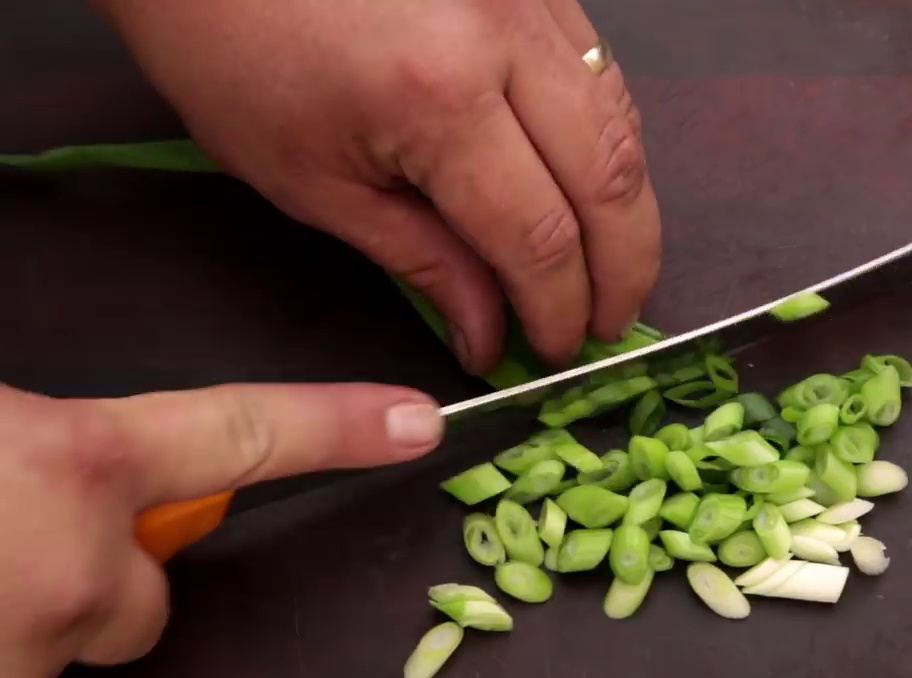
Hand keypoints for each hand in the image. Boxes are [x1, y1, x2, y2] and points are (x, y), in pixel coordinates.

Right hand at [0, 382, 441, 677]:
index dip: (337, 429)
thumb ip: (54, 438)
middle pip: (150, 601)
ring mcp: (38, 652)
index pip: (246, 434)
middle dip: (106, 581)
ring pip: (72, 644)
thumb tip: (72, 447)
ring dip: (26, 618)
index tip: (414, 424)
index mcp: (79, 461)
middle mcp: (81, 566)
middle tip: (17, 544)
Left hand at [93, 0, 662, 373]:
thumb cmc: (232, 53)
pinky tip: (590, 185)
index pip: (540, 236)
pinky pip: (601, 72)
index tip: (555, 351)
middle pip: (610, 178)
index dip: (559, 308)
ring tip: (610, 267)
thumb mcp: (314, 183)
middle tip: (609, 325)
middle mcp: (504, 39)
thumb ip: (421, 262)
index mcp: (438, 100)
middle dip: (624, 269)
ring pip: (622, 122)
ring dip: (628, 208)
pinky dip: (607, 140)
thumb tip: (488, 332)